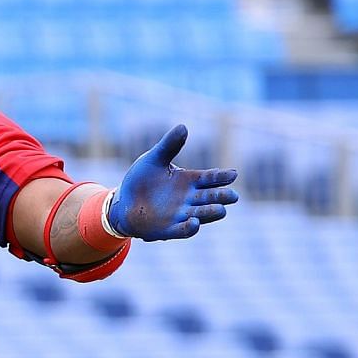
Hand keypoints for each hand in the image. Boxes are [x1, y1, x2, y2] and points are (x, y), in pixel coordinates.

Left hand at [110, 125, 238, 240]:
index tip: (233, 174)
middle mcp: (189, 199)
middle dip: (221, 197)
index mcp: (190, 180)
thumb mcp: (154, 159)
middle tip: (233, 196)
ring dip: (210, 213)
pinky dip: (189, 228)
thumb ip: (169, 145)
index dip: (221, 177)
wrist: (123, 202)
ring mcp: (179, 215)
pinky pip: (181, 230)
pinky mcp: (167, 230)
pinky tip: (195, 223)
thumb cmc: (142, 179)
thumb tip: (183, 126)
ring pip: (201, 214)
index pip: (210, 178)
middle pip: (210, 198)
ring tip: (221, 210)